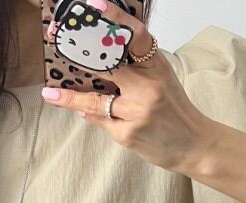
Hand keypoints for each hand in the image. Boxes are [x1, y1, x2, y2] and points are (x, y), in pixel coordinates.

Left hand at [41, 0, 215, 174]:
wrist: (194, 145)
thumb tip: (101, 61)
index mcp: (156, 66)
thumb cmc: (175, 110)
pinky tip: (81, 111)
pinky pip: (100, 120)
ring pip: (95, 100)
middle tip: (59, 46)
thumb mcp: (161, 79)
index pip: (134, 35)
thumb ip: (136, 68)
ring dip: (70, 98)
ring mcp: (137, 111)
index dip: (114, 19)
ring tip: (51, 95)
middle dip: (80, 56)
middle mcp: (147, 86)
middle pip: (106, 66)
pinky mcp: (128, 134)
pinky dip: (90, 115)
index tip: (94, 5)